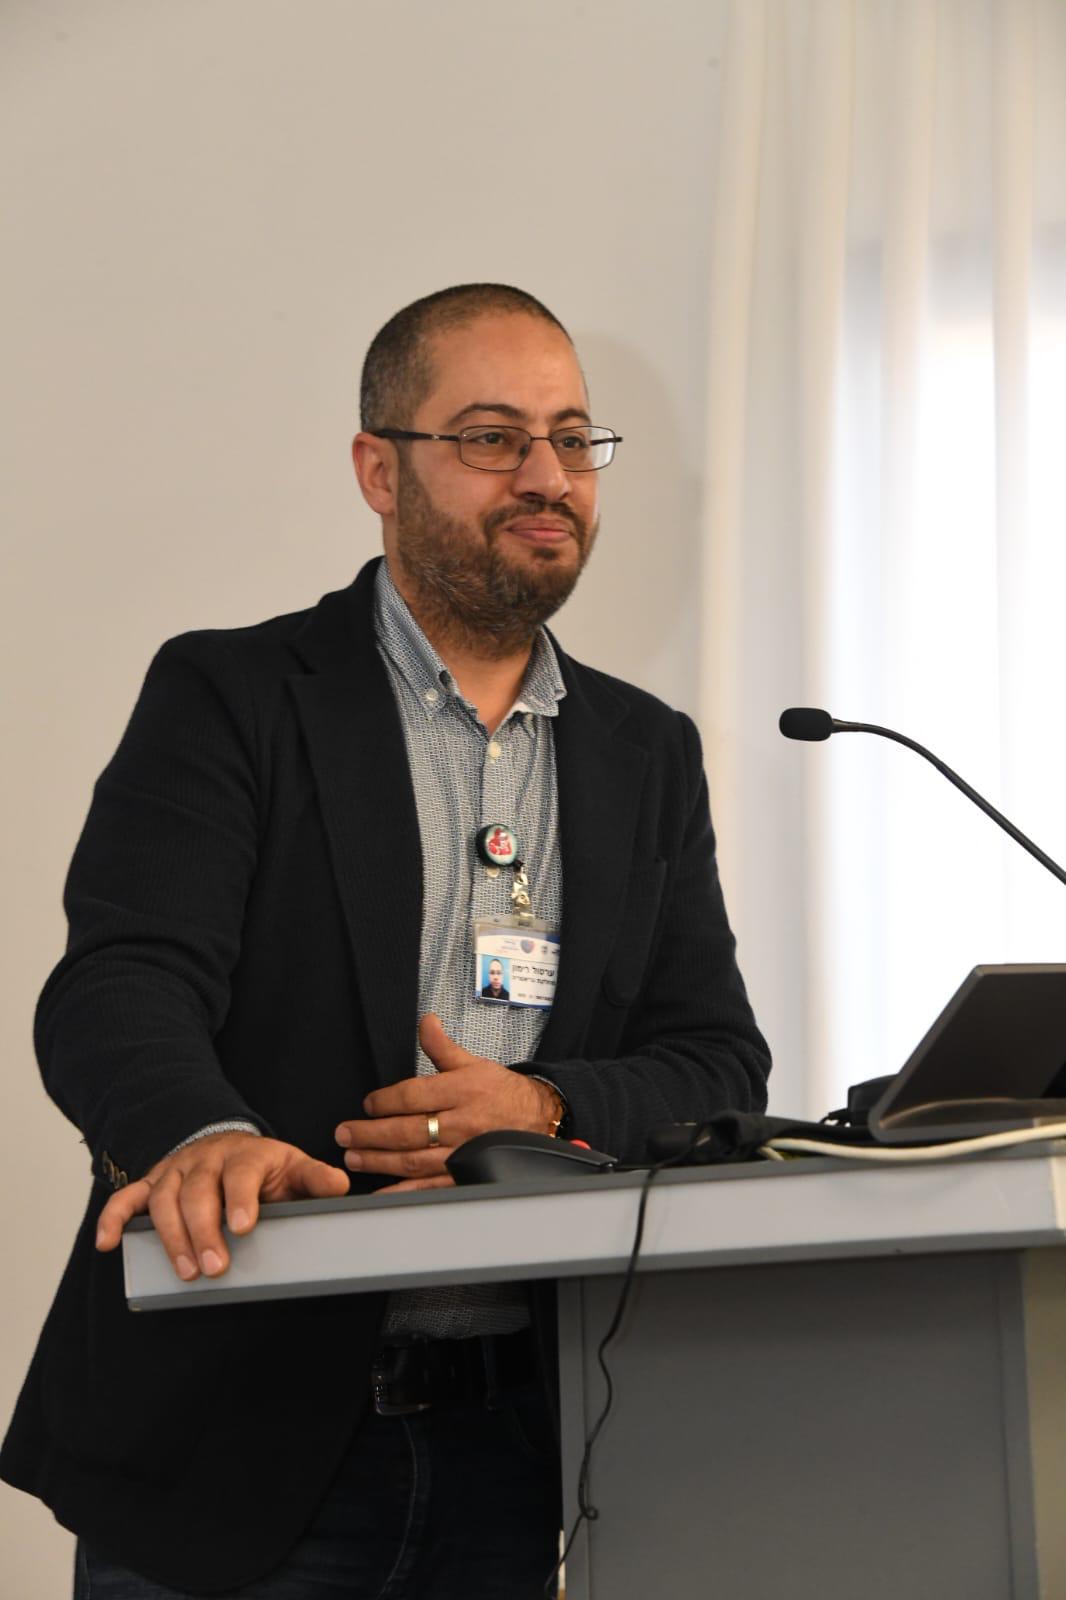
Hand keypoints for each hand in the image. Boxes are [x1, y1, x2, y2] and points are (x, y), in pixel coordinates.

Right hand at [94, 1131, 348, 1280]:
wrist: (230, 1144)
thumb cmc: (264, 1168)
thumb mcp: (294, 1168)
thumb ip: (315, 1179)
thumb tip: (340, 1187)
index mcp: (246, 1155)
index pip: (240, 1173)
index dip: (240, 1199)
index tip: (243, 1226)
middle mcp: (207, 1160)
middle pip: (198, 1192)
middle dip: (204, 1231)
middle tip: (215, 1268)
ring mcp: (177, 1170)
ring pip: (164, 1200)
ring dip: (171, 1237)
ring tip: (186, 1271)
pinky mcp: (154, 1184)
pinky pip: (128, 1198)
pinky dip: (114, 1218)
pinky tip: (108, 1242)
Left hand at [334, 1014, 560, 1193]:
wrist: (536, 1118)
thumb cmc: (500, 1092)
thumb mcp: (472, 1063)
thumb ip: (442, 1047)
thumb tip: (425, 1022)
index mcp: (461, 1091)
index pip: (414, 1096)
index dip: (386, 1101)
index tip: (368, 1104)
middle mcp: (460, 1123)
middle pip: (408, 1131)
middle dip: (371, 1134)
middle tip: (344, 1133)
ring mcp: (461, 1152)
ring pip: (413, 1160)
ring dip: (379, 1161)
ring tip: (353, 1157)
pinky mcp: (464, 1173)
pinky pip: (429, 1185)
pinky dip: (403, 1191)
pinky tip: (381, 1191)